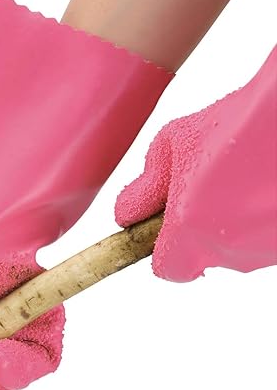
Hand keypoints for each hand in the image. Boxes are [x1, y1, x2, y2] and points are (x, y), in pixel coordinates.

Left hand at [115, 45, 276, 280]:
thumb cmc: (240, 121)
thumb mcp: (175, 143)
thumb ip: (146, 186)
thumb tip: (127, 214)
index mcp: (192, 228)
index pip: (169, 269)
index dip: (166, 248)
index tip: (170, 228)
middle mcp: (232, 249)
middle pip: (207, 254)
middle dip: (203, 226)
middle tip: (213, 186)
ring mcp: (268, 250)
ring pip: (240, 246)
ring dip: (237, 221)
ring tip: (246, 178)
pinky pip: (267, 236)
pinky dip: (264, 216)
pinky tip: (267, 183)